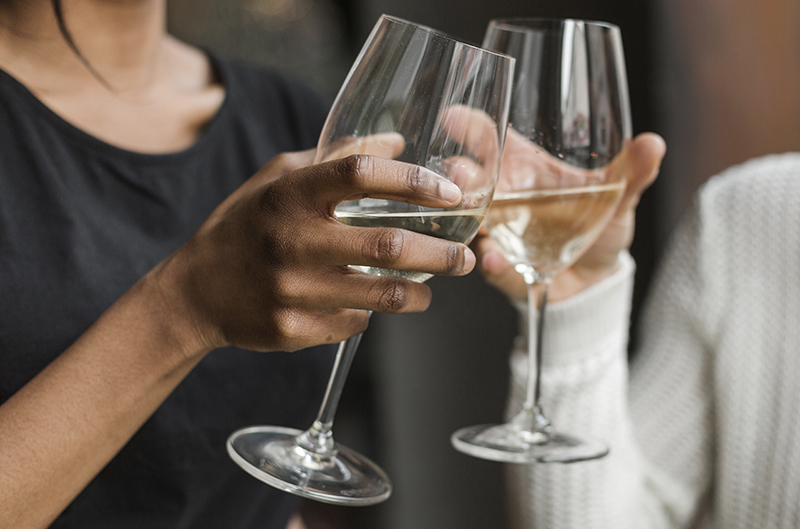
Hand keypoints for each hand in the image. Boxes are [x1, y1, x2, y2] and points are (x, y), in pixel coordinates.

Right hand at [157, 146, 474, 355]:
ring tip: (431, 289)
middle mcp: (291, 240)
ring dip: (419, 293)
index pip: (360, 173)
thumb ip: (336, 158)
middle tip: (466, 256)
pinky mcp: (292, 328)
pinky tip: (368, 306)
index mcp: (290, 194)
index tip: (449, 193)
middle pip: (387, 244)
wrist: (195, 291)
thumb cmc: (245, 226)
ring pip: (381, 294)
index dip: (412, 179)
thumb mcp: (278, 179)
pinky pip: (353, 324)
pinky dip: (370, 315)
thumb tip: (395, 141)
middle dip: (441, 253)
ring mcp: (292, 289)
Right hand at [473, 132, 665, 301]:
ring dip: (466, 217)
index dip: (469, 125)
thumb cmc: (599, 227)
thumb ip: (632, 172)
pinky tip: (497, 260)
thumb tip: (653, 143)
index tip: (452, 116)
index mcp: (524, 169)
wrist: (594, 281)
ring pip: (469, 221)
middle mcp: (503, 197)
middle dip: (459, 173)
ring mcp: (497, 232)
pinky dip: (493, 262)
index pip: (490, 140)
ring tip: (473, 216)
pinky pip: (490, 262)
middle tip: (458, 171)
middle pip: (469, 178)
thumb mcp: (618, 197)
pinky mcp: (501, 265)